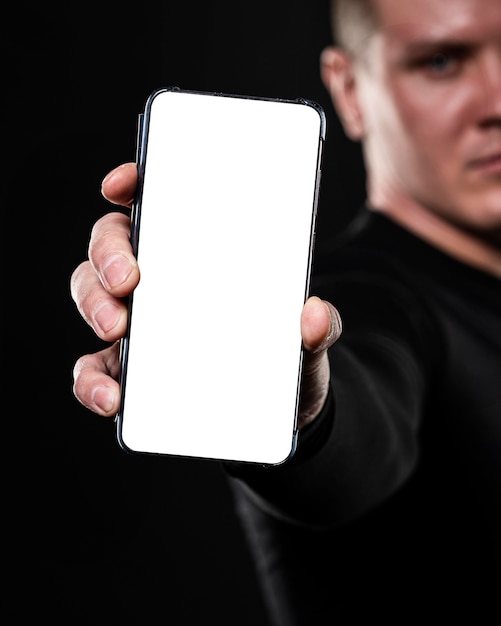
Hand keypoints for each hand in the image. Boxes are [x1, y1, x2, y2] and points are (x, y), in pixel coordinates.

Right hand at [70, 164, 341, 425]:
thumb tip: (315, 313)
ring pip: (93, 295)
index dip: (134, 185)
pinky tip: (112, 396)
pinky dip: (93, 381)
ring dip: (94, 305)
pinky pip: (95, 368)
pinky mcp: (131, 371)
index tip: (121, 185)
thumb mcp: (305, 339)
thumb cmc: (283, 358)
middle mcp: (162, 282)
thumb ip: (320, 326)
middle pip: (113, 245)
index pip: (159, 206)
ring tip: (117, 327)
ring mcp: (142, 325)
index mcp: (200, 256)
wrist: (279, 412)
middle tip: (128, 278)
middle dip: (109, 253)